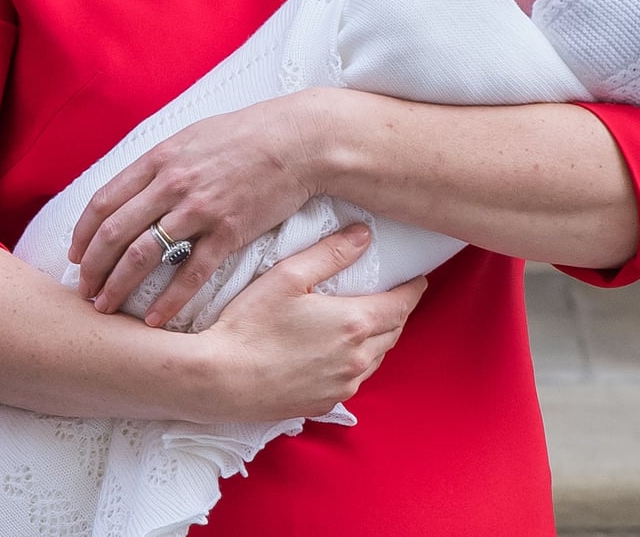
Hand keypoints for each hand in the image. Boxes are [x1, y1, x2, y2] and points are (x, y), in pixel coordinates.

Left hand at [70, 92, 326, 323]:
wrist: (298, 140)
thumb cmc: (244, 136)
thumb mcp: (191, 138)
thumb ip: (160, 164)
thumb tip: (134, 186)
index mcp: (158, 160)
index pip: (104, 201)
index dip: (83, 233)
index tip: (74, 256)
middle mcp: (171, 184)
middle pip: (115, 232)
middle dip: (92, 267)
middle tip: (84, 291)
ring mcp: (199, 209)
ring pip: (143, 254)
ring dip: (119, 286)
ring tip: (106, 308)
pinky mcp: (229, 231)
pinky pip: (191, 272)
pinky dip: (169, 300)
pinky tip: (154, 319)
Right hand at [198, 224, 426, 421]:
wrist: (222, 379)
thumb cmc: (251, 324)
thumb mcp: (288, 276)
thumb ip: (330, 253)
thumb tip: (364, 235)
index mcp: (354, 323)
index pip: (402, 304)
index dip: (413, 289)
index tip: (417, 279)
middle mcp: (358, 358)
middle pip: (393, 332)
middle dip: (396, 312)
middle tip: (391, 296)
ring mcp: (344, 385)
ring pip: (376, 358)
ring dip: (377, 339)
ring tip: (364, 323)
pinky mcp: (326, 403)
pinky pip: (354, 380)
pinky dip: (355, 363)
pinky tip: (336, 353)